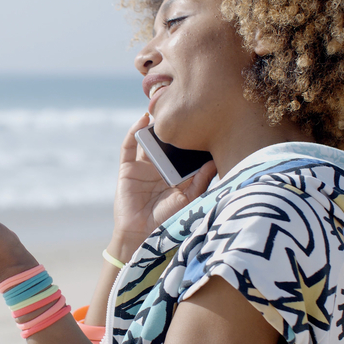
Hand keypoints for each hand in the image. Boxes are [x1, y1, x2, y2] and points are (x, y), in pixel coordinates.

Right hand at [109, 114, 216, 260]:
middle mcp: (160, 167)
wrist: (144, 236)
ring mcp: (143, 167)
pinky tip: (143, 119)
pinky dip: (134, 131)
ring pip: (148, 140)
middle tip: (183, 107)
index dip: (189, 136)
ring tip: (163, 106)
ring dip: (154, 124)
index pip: (183, 150)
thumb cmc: (169, 221)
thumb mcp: (190, 199)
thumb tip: (215, 160)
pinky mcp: (127, 169)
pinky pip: (129, 146)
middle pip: (166, 141)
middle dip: (173, 126)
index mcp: (176, 174)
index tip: (201, 119)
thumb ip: (201, 181)